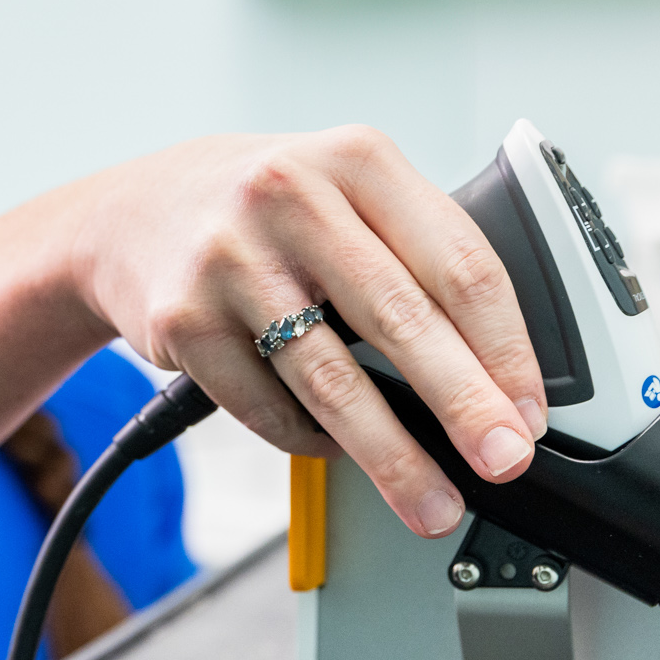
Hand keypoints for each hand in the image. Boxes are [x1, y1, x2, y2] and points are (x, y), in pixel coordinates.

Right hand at [68, 127, 546, 538]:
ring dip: (391, 455)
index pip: (458, 261)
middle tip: (503, 460)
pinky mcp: (183, 319)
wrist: (132, 213)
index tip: (527, 410)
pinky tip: (337, 447)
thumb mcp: (346, 192)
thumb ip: (415, 255)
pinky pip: (268, 406)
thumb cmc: (267, 211)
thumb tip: (496, 376)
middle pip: (401, 319)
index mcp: (357, 158)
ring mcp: (230, 258)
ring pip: (331, 379)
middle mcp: (290, 196)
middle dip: (464, 405)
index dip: (506, 348)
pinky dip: (312, 439)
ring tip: (431, 501)